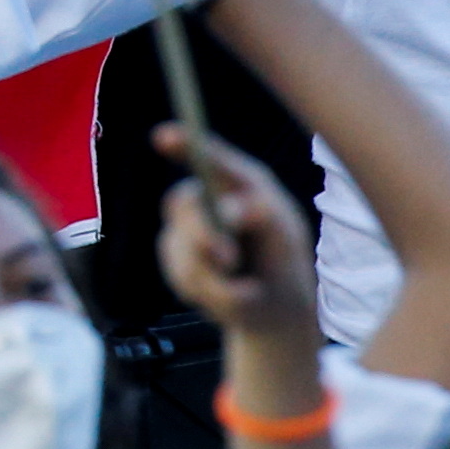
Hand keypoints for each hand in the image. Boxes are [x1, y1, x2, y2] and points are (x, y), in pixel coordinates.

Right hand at [156, 122, 322, 348]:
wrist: (275, 311)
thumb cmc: (285, 264)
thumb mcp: (285, 237)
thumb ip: (262, 216)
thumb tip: (228, 211)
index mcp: (239, 183)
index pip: (208, 158)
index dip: (184, 144)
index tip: (164, 138)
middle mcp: (208, 199)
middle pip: (184, 203)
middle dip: (202, 233)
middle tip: (229, 258)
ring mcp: (187, 229)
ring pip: (182, 248)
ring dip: (216, 275)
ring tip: (247, 287)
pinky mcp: (176, 260)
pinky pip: (182, 276)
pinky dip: (211, 292)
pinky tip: (231, 293)